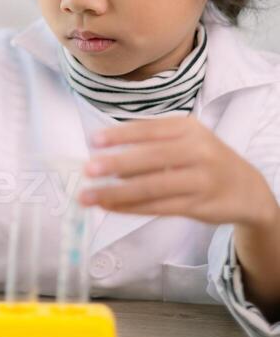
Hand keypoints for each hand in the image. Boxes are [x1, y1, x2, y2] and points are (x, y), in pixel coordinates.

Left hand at [78, 114, 275, 227]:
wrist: (248, 189)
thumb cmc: (206, 159)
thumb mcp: (188, 140)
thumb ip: (154, 142)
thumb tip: (109, 154)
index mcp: (189, 128)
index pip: (150, 129)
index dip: (121, 134)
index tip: (94, 141)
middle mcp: (197, 151)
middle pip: (151, 158)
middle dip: (116, 164)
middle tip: (88, 170)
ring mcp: (200, 180)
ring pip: (152, 187)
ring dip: (117, 192)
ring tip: (90, 196)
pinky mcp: (199, 206)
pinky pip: (158, 207)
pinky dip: (131, 208)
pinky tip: (111, 207)